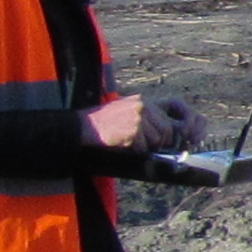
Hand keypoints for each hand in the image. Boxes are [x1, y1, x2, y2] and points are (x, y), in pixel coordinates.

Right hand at [84, 94, 205, 152]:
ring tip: (133, 145)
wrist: (84, 126)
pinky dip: (136, 151)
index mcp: (142, 100)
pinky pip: (143, 147)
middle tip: (150, 147)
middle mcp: (142, 107)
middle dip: (160, 142)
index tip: (164, 141)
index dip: (167, 133)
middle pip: (166, 129)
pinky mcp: (132, 131)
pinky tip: (124, 146)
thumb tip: (165, 132)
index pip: (166, 118)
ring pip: (155, 139)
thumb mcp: (126, 109)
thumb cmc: (104, 121)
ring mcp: (138, 118)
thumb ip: (146, 116)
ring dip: (146, 147)